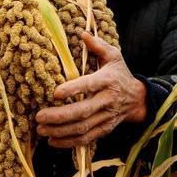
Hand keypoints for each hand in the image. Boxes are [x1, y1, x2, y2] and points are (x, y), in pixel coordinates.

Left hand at [35, 31, 147, 147]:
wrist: (137, 99)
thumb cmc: (120, 74)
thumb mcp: (114, 56)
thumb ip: (98, 46)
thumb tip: (82, 33)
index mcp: (108, 80)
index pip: (90, 85)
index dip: (74, 89)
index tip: (56, 92)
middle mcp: (107, 100)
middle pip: (83, 111)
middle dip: (59, 116)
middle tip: (39, 116)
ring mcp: (106, 117)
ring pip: (82, 128)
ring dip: (60, 131)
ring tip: (41, 129)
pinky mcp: (105, 129)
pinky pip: (86, 139)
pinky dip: (68, 143)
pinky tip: (52, 141)